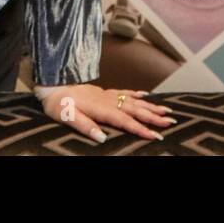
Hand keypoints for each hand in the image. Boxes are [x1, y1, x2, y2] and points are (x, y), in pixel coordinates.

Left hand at [36, 84, 174, 143]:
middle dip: (153, 117)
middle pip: (134, 109)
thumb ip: (85, 126)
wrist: (52, 85)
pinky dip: (137, 94)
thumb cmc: (58, 104)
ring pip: (132, 100)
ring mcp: (106, 94)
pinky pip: (124, 92)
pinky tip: (146, 96)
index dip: (140, 128)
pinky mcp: (103, 91)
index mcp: (99, 108)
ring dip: (150, 106)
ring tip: (167, 111)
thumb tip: (102, 137)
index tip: (155, 136)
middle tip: (171, 122)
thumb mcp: (67, 117)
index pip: (124, 120)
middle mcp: (106, 100)